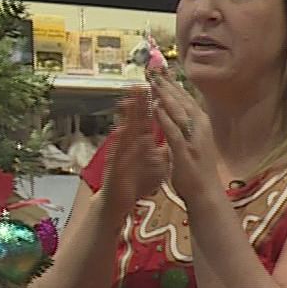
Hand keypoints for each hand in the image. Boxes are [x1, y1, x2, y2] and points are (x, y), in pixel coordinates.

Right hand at [94, 85, 169, 218]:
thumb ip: (161, 148)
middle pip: (135, 121)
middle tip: (140, 83)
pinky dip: (119, 142)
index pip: (148, 120)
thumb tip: (172, 136)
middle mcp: (129, 146)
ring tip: (128, 101)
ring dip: (125, 118)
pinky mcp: (114, 167)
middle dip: (138, 103)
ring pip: (124, 133)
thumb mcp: (154, 164)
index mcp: (140, 143)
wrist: (118, 204)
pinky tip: (120, 131)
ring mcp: (120, 155)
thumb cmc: (135, 183)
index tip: (157, 87)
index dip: (152, 104)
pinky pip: (117, 153)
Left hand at [150, 73, 222, 204]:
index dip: (173, 83)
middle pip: (182, 100)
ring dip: (165, 95)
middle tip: (154, 68)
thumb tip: (180, 110)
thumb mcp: (194, 141)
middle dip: (167, 84)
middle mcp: (200, 127)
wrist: (205, 193)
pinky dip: (164, 117)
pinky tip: (155, 106)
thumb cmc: (198, 168)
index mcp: (201, 124)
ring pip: (178, 111)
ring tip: (153, 81)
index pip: (186, 98)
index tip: (161, 69)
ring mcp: (193, 138)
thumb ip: (187, 125)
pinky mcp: (185, 151)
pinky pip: (173, 130)